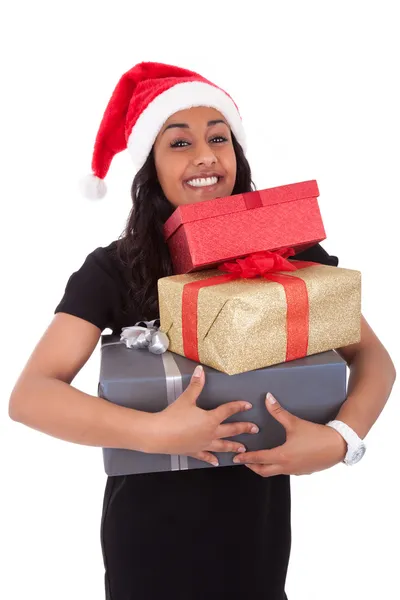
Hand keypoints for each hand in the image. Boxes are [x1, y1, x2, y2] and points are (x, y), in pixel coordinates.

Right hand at [148, 365, 258, 463]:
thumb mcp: (186, 398)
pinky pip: (206, 456)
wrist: (159, 435)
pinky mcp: (194, 452)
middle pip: (231, 430)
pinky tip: (216, 462)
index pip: (228, 411)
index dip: (238, 407)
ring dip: (233, 446)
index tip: (248, 405)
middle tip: (255, 429)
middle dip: (244, 428)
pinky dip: (212, 459)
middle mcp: (210, 433)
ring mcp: (203, 444)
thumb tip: (201, 370)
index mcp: (210, 419)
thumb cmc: (173, 416)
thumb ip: (195, 385)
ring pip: (222, 445)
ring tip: (243, 449)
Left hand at [232, 393, 346, 476]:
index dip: (246, 458)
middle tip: (244, 461)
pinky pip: (286, 471)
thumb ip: (278, 411)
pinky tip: (279, 459)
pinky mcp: (303, 471)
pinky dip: (278, 467)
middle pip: (263, 471)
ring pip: (274, 472)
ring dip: (265, 467)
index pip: (258, 458)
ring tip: (259, 459)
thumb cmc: (316, 435)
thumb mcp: (295, 423)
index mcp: (281, 456)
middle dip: (252, 466)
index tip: (236, 457)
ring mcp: (295, 471)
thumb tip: (267, 398)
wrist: (338, 445)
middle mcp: (286, 467)